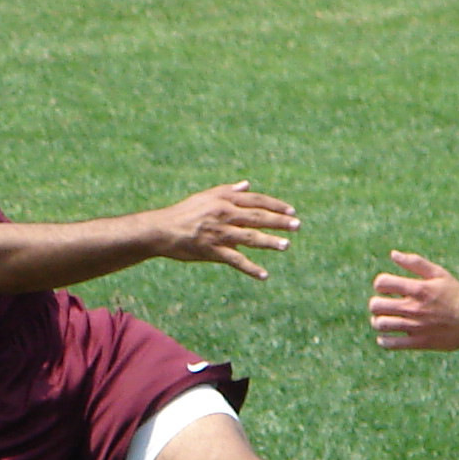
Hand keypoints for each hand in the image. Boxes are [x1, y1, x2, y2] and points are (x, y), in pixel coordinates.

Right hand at [151, 182, 299, 280]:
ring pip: (250, 238)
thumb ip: (228, 191)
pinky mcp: (213, 251)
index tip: (291, 211)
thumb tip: (247, 185)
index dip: (275, 205)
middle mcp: (224, 214)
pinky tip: (264, 275)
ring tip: (286, 245)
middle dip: (279, 221)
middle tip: (297, 226)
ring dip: (270, 242)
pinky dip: (250, 268)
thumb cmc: (183, 212)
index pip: (255, 200)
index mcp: (224, 200)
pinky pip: (236, 260)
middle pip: (257, 217)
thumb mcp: (205, 196)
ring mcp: (219, 234)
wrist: (161, 230)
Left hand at [369, 251, 458, 349]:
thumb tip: (393, 254)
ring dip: (378, 321)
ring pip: (381, 325)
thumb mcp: (440, 274)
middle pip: (376, 305)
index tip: (388, 288)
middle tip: (385, 305)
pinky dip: (384, 340)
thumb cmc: (457, 295)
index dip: (381, 284)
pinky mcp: (418, 342)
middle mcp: (413, 308)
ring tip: (385, 320)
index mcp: (418, 289)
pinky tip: (387, 336)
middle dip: (376, 304)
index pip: (382, 283)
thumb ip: (415, 263)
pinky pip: (391, 344)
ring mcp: (415, 326)